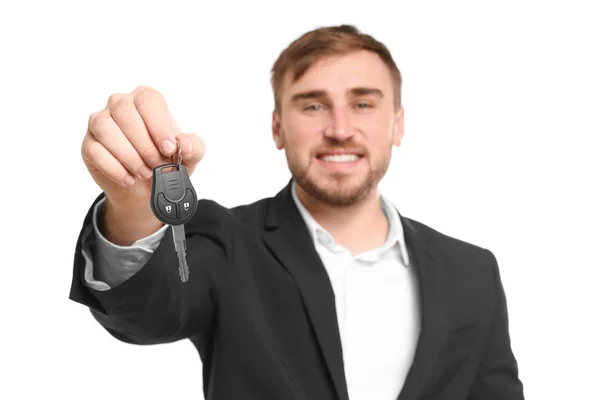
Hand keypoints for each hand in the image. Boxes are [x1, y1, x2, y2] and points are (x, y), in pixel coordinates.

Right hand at [81, 86, 204, 207]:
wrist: (146, 188)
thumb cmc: (167, 162)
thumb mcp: (189, 157)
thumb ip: (193, 146)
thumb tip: (184, 144)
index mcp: (146, 99)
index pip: (149, 101)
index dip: (158, 125)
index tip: (169, 149)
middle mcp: (120, 104)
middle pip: (126, 114)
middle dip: (144, 145)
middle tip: (157, 165)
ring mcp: (100, 122)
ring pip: (106, 129)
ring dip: (128, 156)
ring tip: (144, 173)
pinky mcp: (89, 144)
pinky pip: (95, 151)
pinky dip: (114, 168)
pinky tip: (129, 179)